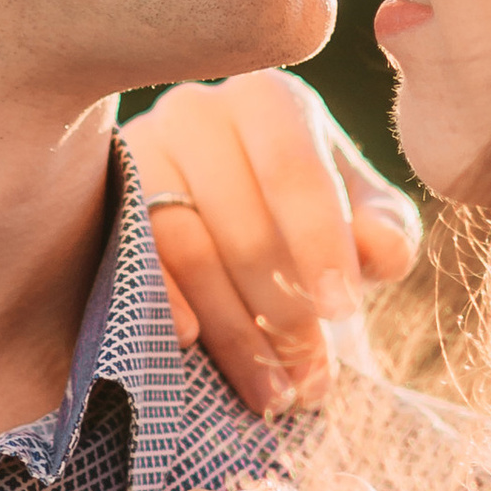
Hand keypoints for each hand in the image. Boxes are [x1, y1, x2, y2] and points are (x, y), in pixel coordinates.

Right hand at [124, 72, 419, 409]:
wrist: (227, 214)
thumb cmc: (306, 213)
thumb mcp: (358, 214)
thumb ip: (383, 230)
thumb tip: (381, 251)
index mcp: (268, 100)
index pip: (294, 170)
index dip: (320, 245)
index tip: (342, 311)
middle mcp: (196, 110)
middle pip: (241, 223)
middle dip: (284, 312)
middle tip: (312, 378)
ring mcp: (141, 151)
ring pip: (186, 250)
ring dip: (235, 331)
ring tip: (273, 389)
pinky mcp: (107, 203)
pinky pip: (134, 263)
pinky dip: (166, 306)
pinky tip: (194, 345)